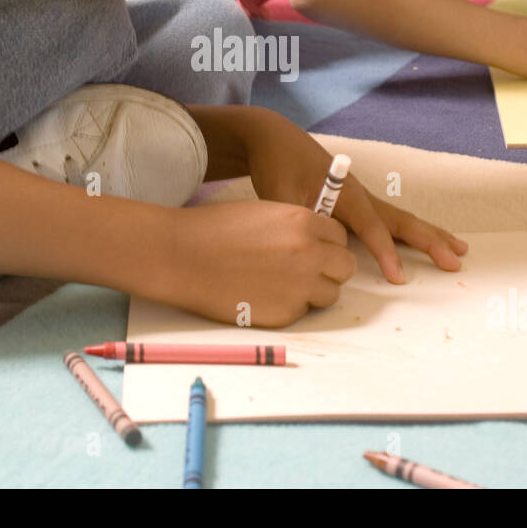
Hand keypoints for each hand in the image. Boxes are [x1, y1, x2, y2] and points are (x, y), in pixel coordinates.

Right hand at [168, 200, 354, 326]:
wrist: (182, 256)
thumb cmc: (214, 230)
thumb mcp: (264, 213)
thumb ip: (296, 227)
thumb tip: (314, 242)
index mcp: (304, 222)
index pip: (340, 237)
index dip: (327, 245)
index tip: (314, 250)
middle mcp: (309, 253)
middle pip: (345, 267)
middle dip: (330, 269)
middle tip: (305, 271)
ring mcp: (300, 286)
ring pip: (330, 294)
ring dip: (314, 291)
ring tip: (282, 286)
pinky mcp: (286, 313)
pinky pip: (302, 312)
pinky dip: (289, 307)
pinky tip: (262, 296)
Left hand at [240, 109, 466, 282]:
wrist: (274, 139)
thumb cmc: (278, 165)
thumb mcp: (280, 195)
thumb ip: (300, 221)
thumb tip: (315, 246)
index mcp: (345, 193)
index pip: (372, 228)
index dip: (386, 253)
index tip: (399, 277)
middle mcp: (360, 194)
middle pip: (402, 221)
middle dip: (430, 242)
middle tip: (455, 261)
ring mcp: (360, 197)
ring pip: (401, 219)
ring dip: (429, 235)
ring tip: (458, 250)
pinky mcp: (354, 202)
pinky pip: (388, 220)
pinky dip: (410, 232)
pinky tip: (422, 240)